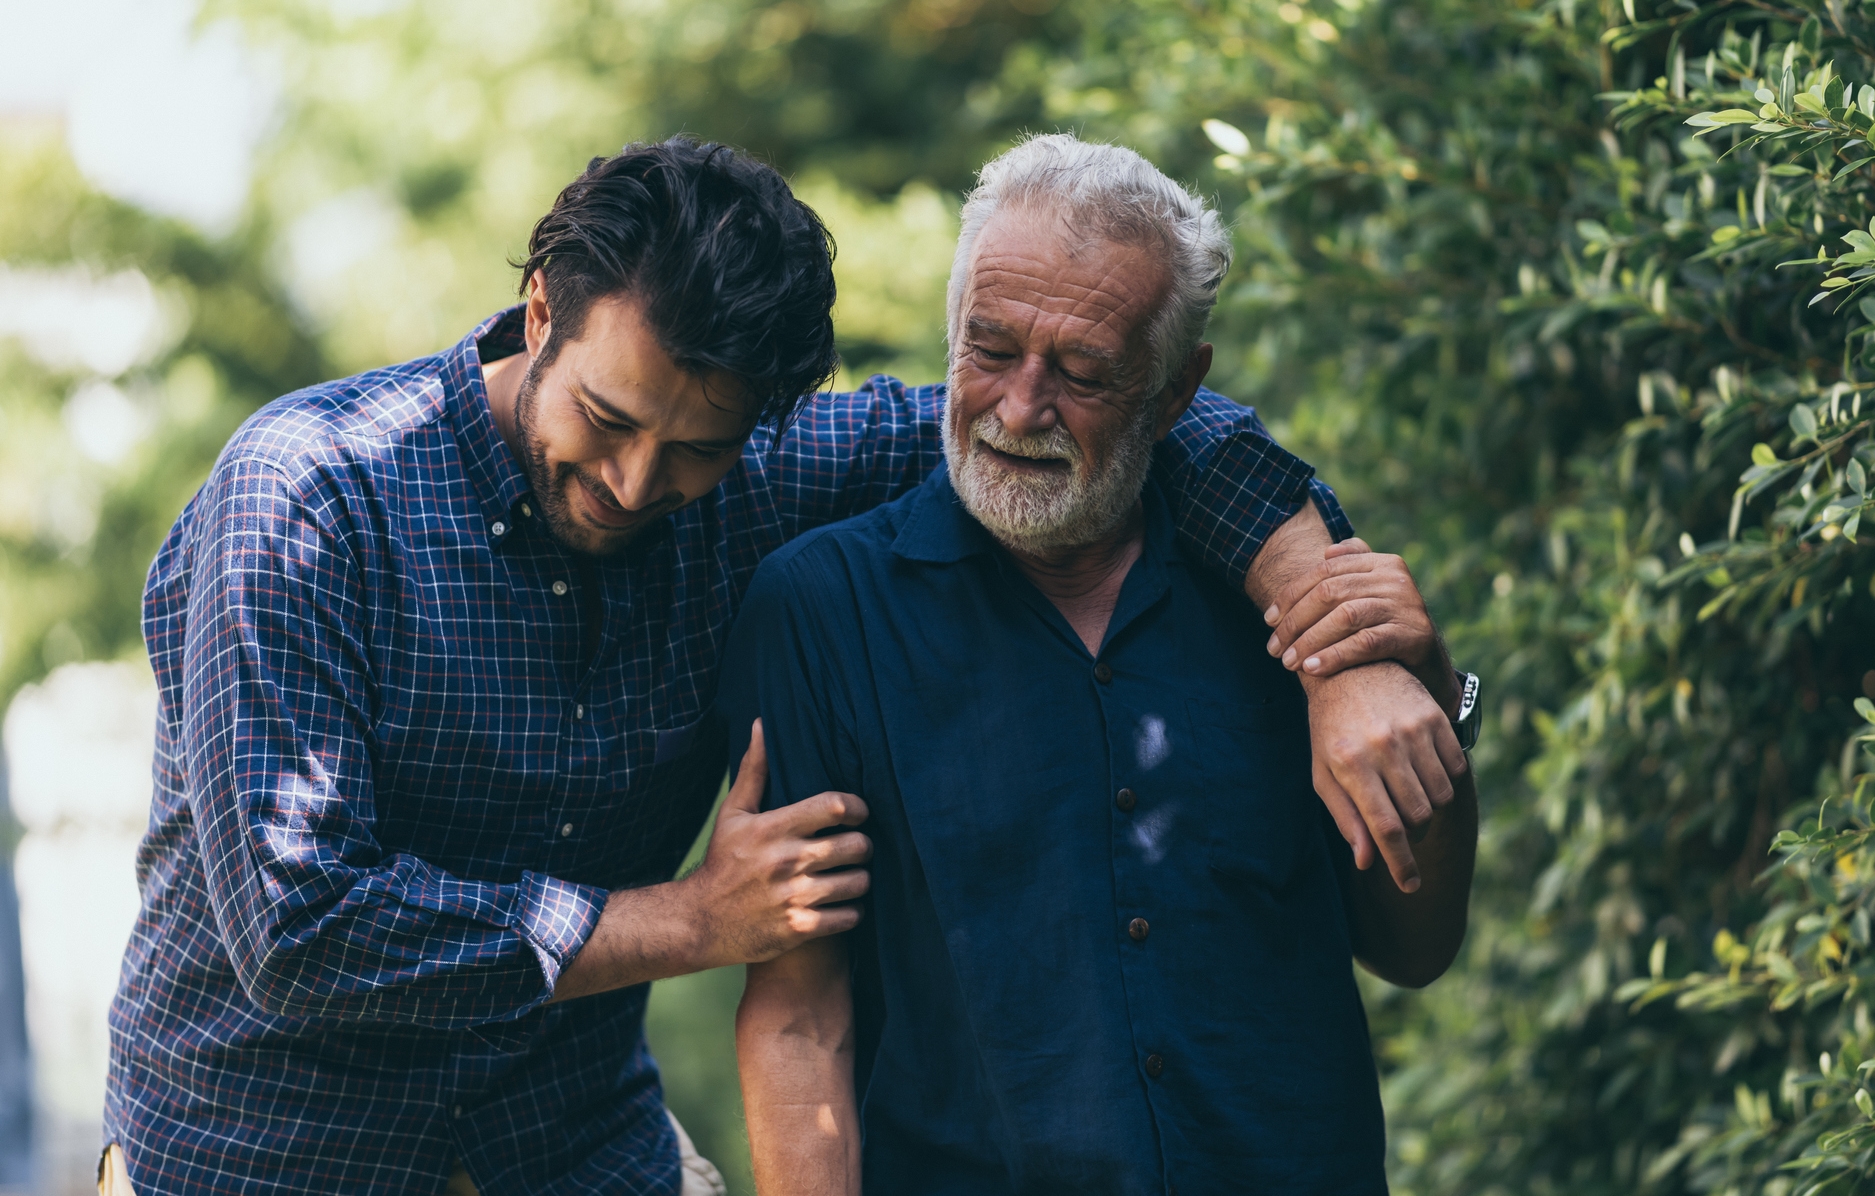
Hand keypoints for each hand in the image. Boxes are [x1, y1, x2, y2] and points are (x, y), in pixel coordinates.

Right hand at [681, 720, 873, 967]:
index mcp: (773, 828)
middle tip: (857, 847)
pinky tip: (841, 905)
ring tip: (851, 876)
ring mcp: (794, 897)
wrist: (698, 922)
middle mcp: (786, 861)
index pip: (834, 807)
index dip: (857, 807)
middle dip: (863, 845)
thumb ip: (754, 771)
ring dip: (860, 879)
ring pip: (858, 883)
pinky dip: (851, 911)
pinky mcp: (799, 928)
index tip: (857, 813)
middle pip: (856, 845)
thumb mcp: (733, 815)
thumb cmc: (722, 863)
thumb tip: (762, 725)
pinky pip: (849, 917)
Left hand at [1264, 538, 1459, 715]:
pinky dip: (1335, 655)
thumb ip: (1351, 570)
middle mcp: (1396, 578)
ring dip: (1310, 640)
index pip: (1324, 572)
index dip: (1291, 595)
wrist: (1430, 667)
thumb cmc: (1388, 629)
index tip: (1269, 621)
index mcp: (1381, 562)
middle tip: (1275, 649)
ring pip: (1345, 617)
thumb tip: (1326, 552)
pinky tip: (1313, 669)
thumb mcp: (1371, 596)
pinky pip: (1366, 642)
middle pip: (1330, 593)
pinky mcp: (1415, 634)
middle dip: (1296, 621)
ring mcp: (1407, 605)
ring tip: (1289, 662)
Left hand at [1303, 662, 1467, 892]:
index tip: (1410, 885)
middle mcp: (1383, 746)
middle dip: (1412, 832)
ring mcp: (1412, 730)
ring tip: (1407, 793)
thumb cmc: (1329, 730)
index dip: (1401, 863)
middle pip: (1417, 816)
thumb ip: (1346, 818)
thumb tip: (1367, 861)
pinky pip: (1456, 769)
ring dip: (1428, 807)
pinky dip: (1445, 781)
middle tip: (1399, 823)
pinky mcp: (1434, 717)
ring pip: (1440, 796)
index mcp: (1350, 764)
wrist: (1348, 669)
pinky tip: (1423, 771)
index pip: (1385, 828)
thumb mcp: (1324, 773)